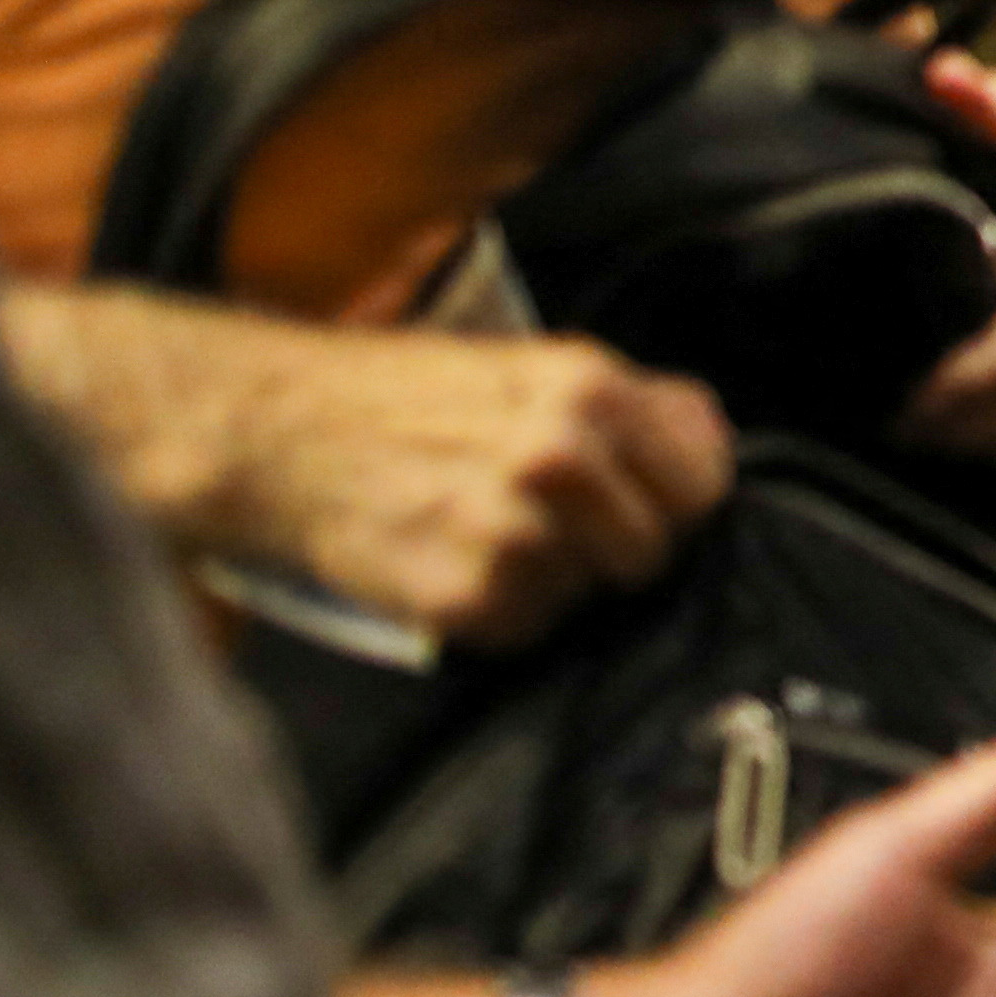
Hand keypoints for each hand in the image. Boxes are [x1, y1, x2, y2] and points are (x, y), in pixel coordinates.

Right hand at [237, 322, 732, 648]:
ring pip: (588, 594)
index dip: (674, 500)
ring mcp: (511, 530)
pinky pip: (527, 629)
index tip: (640, 501)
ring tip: (485, 532)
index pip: (705, 483)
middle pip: (653, 551)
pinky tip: (453, 562)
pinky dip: (498, 610)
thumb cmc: (413, 398)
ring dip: (549, 578)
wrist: (281, 431)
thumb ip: (633, 408)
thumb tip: (714, 451)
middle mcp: (559, 456)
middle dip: (611, 546)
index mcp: (591, 388)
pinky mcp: (462, 596)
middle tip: (548, 521)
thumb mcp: (535, 367)